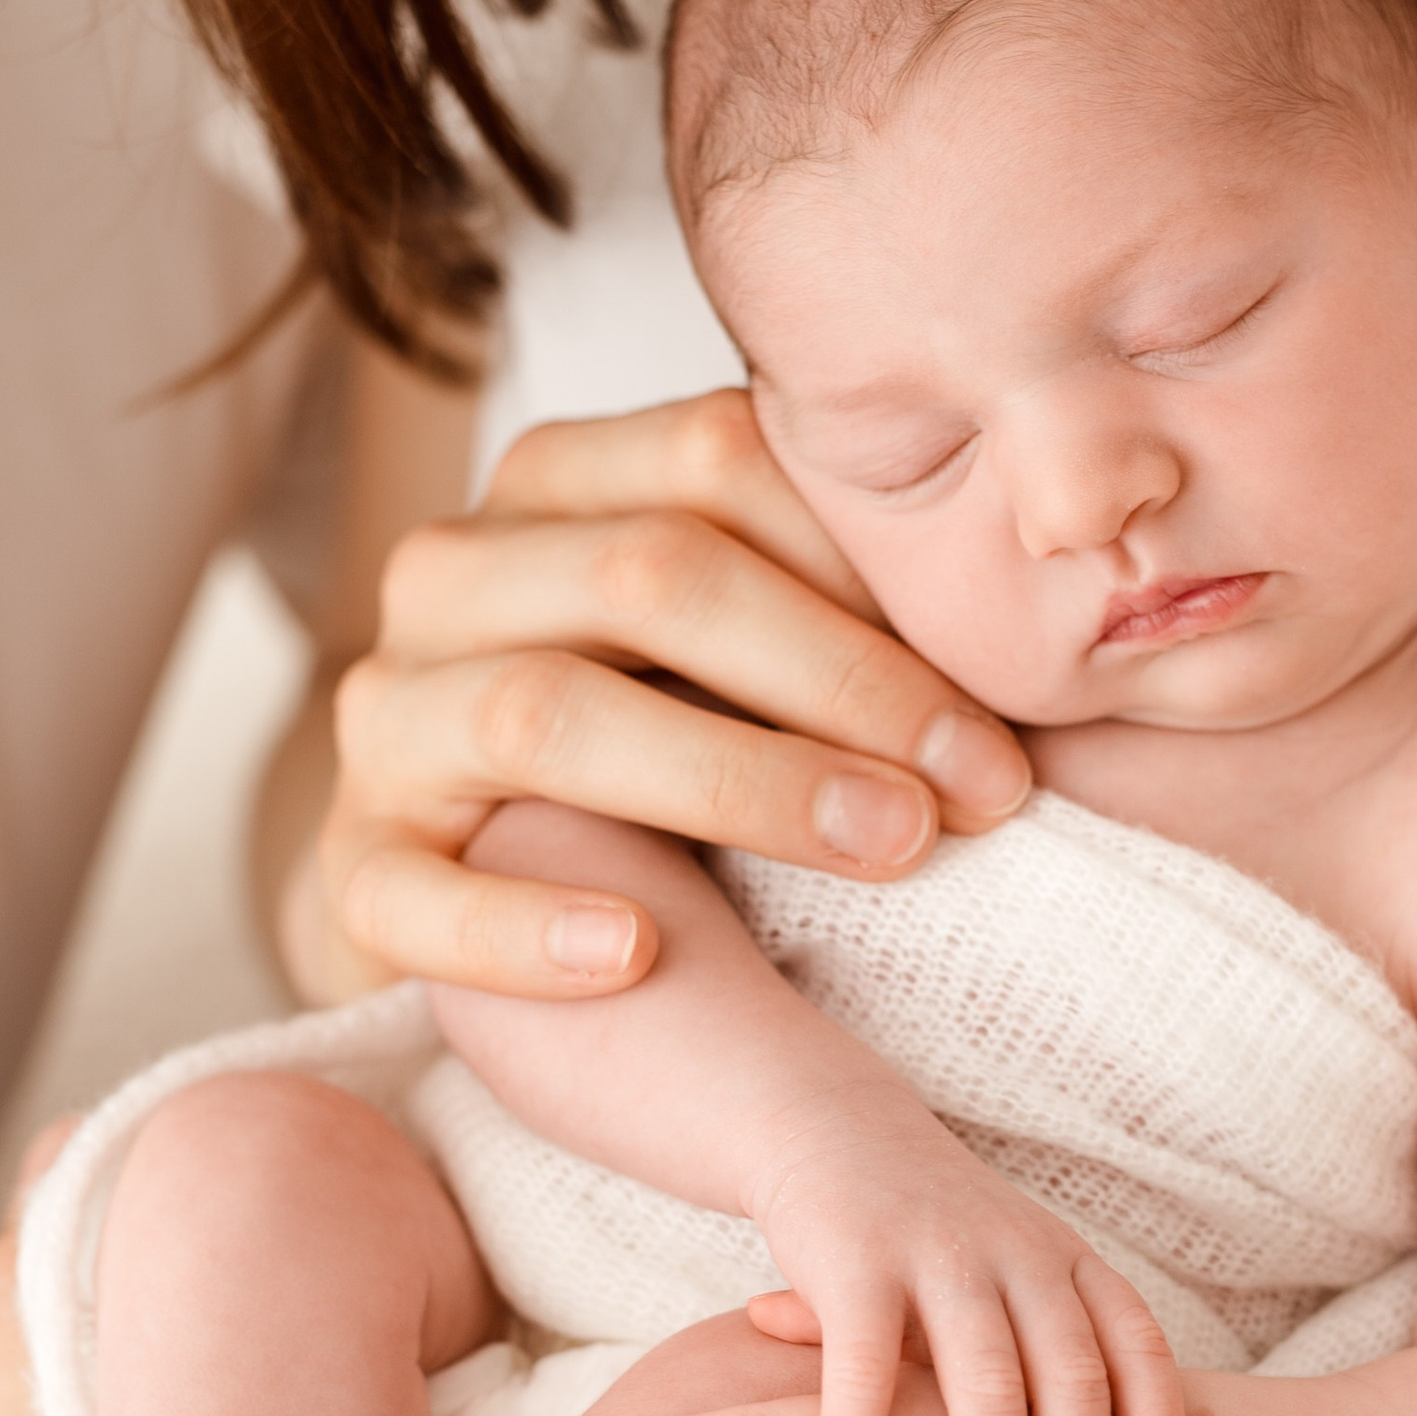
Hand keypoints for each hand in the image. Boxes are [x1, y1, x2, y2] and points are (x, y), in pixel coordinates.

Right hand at [318, 391, 1029, 997]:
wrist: (473, 875)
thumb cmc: (666, 738)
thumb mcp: (744, 640)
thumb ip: (837, 586)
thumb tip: (1065, 577)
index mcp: (554, 485)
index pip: (716, 461)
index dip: (872, 567)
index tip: (1011, 689)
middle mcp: (450, 576)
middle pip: (646, 578)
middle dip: (842, 681)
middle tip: (988, 786)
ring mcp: (386, 719)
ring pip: (540, 716)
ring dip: (736, 784)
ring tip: (889, 850)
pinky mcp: (351, 868)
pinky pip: (416, 896)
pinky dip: (524, 926)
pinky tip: (638, 953)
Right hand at [744, 1089, 1185, 1415]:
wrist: (825, 1126)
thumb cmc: (925, 1234)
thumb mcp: (1010, 1272)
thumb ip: (1051, 1350)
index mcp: (1062, 1257)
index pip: (1135, 1343)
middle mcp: (1014, 1252)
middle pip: (1071, 1376)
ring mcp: (935, 1253)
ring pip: (987, 1381)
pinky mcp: (852, 1262)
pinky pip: (862, 1370)